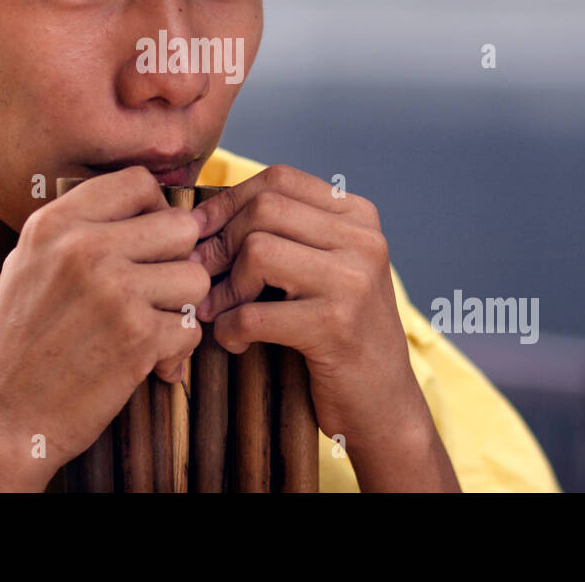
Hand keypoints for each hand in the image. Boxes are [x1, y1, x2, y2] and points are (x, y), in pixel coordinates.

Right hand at [0, 166, 208, 476]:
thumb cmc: (16, 347)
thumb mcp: (28, 266)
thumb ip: (78, 231)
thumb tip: (146, 206)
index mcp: (55, 223)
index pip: (138, 182)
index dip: (156, 211)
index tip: (148, 244)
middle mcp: (84, 247)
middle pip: (180, 226)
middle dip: (177, 261)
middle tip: (157, 292)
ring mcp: (114, 290)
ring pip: (195, 277)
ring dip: (182, 308)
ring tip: (151, 329)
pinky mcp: (138, 336)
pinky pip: (192, 328)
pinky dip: (177, 351)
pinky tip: (148, 362)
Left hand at [191, 165, 458, 488]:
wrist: (385, 405)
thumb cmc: (339, 333)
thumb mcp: (326, 269)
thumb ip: (287, 233)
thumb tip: (204, 213)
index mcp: (359, 217)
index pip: (279, 179)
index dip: (228, 201)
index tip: (200, 231)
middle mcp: (363, 241)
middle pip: (264, 209)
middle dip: (219, 242)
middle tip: (201, 276)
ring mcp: (353, 282)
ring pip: (257, 251)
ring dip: (223, 287)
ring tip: (218, 311)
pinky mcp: (334, 328)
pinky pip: (253, 313)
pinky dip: (229, 329)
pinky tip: (234, 342)